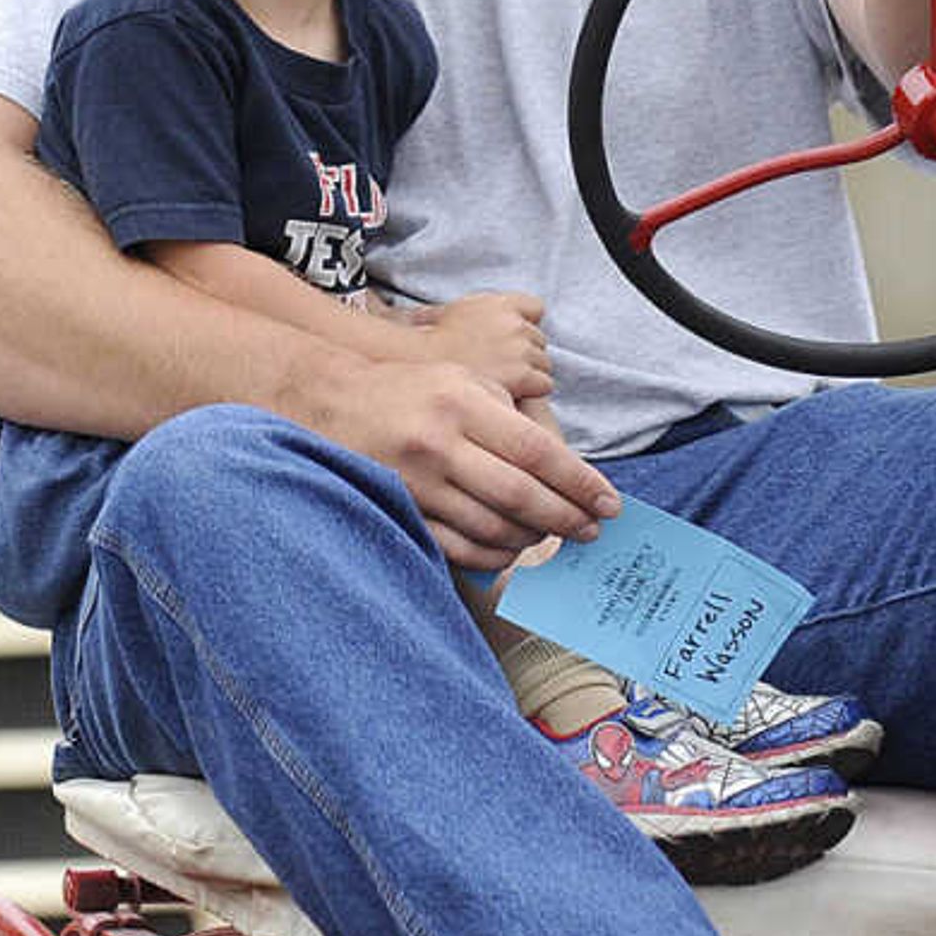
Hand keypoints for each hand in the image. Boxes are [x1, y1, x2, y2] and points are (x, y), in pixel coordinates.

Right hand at [292, 355, 615, 573]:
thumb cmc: (407, 390)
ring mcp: (416, 482)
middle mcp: (440, 443)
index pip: (537, 451)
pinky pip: (456, 546)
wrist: (327, 402)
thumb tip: (559, 467)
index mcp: (462, 403)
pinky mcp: (399, 509)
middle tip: (590, 530)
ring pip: (491, 527)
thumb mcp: (461, 380)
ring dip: (530, 538)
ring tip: (549, 536)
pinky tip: (508, 549)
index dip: (579, 483)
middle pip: (520, 495)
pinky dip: (490, 555)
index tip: (608, 504)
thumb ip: (508, 416)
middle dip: (565, 517)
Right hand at [410, 290, 551, 404]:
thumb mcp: (438, 316)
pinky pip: (544, 384)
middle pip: (539, 340)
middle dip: (524, 354)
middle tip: (499, 369)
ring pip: (544, 364)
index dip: (524, 324)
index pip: (534, 308)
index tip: (507, 340)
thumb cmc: (424, 348)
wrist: (419, 371)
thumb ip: (456, 312)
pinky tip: (510, 395)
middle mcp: (513, 322)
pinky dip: (531, 391)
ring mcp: (520, 348)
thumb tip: (425, 315)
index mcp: (498, 303)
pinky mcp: (523, 375)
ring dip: (529, 375)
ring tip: (501, 384)